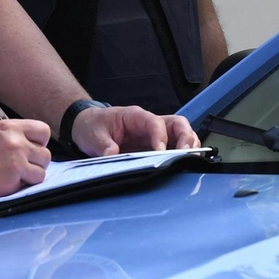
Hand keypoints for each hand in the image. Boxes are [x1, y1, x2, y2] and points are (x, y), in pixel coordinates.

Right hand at [0, 119, 51, 203]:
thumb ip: (12, 137)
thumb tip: (32, 148)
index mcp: (9, 127)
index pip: (43, 131)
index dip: (39, 143)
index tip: (31, 151)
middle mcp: (15, 140)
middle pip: (45, 154)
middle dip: (35, 163)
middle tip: (20, 169)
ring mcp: (16, 159)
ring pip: (42, 171)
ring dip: (31, 177)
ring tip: (12, 178)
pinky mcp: (14, 177)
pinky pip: (32, 185)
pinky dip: (23, 188)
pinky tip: (7, 184)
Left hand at [71, 106, 200, 156]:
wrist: (87, 126)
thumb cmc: (92, 126)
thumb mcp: (93, 135)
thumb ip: (103, 145)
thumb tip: (112, 155)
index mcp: (134, 116)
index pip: (154, 122)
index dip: (160, 136)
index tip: (160, 151)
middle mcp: (148, 122)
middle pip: (177, 124)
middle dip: (185, 137)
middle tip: (186, 154)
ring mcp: (154, 134)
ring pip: (181, 133)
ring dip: (189, 145)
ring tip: (191, 159)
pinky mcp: (154, 144)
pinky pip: (175, 145)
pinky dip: (183, 152)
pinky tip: (185, 163)